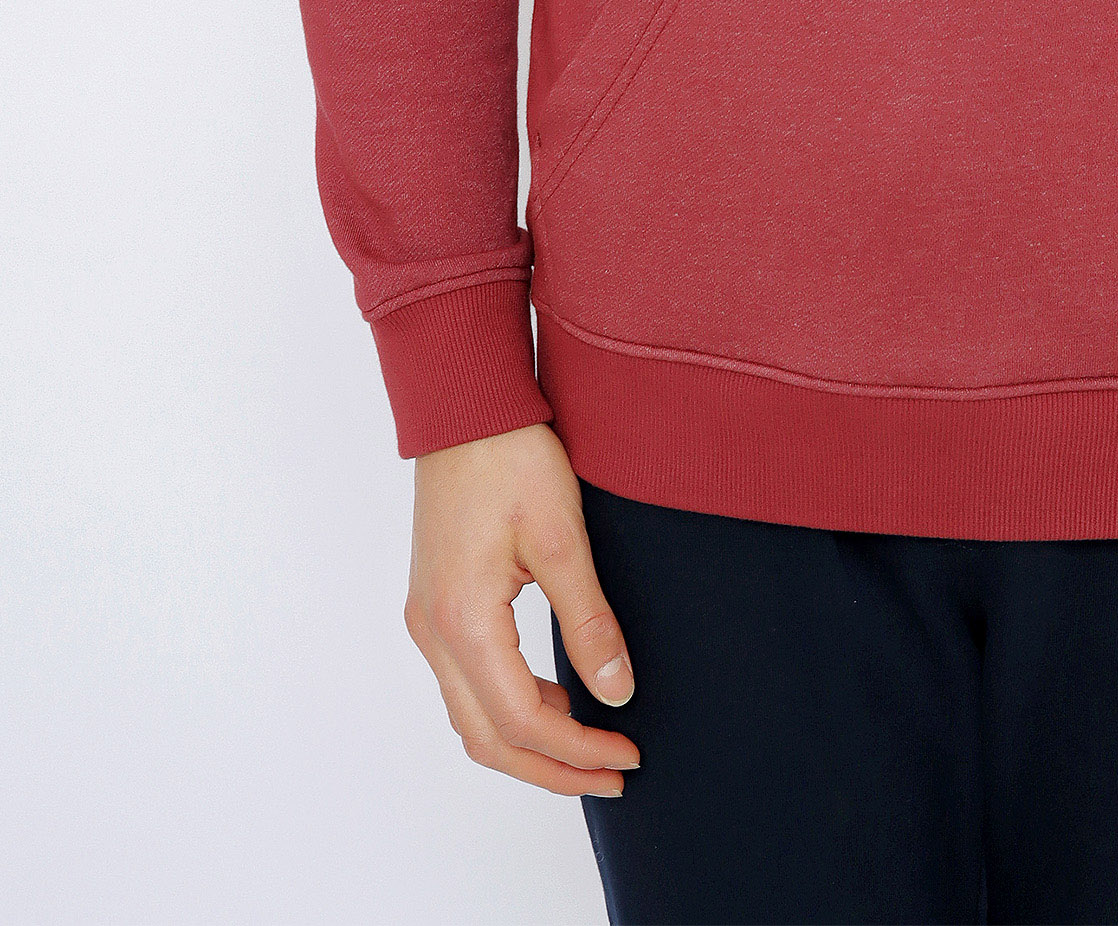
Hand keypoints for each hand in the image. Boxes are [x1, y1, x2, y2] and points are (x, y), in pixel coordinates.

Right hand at [404, 420, 641, 797]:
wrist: (465, 407)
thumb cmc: (510, 457)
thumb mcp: (562, 536)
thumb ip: (589, 620)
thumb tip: (617, 693)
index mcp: (463, 621)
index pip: (522, 720)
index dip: (577, 751)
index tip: (628, 755)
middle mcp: (433, 633)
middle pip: (487, 738)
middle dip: (552, 767)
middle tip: (615, 773)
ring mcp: (427, 621)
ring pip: (471, 717)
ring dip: (529, 742)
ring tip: (592, 745)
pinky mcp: (434, 605)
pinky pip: (467, 683)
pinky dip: (510, 707)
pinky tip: (556, 695)